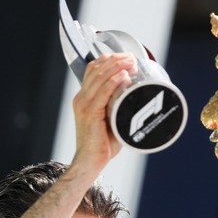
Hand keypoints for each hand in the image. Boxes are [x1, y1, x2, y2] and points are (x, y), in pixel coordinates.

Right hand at [72, 53, 136, 170]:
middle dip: (115, 59)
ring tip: (131, 62)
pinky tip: (124, 76)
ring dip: (117, 66)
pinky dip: (114, 82)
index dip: (109, 59)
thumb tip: (135, 98)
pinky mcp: (90, 113)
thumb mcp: (111, 120)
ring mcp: (84, 104)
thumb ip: (118, 108)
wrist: (90, 161)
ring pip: (99, 77)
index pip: (93, 70)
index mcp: (83, 98)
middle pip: (96, 69)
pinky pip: (102, 92)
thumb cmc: (102, 145)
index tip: (126, 57)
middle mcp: (81, 98)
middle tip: (132, 57)